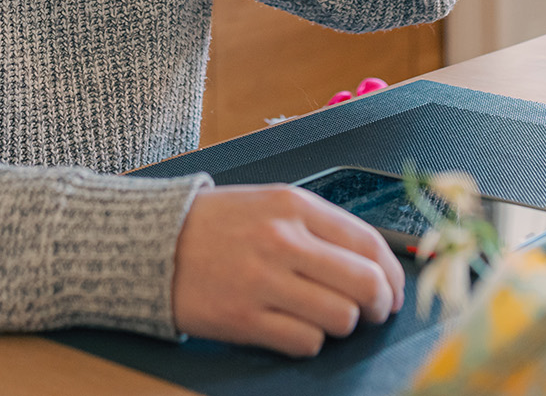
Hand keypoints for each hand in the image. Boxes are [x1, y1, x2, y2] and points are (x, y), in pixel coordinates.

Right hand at [171, 184, 405, 355]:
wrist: (151, 243)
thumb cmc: (217, 225)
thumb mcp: (271, 204)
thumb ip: (320, 226)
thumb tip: (373, 262)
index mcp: (295, 206)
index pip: (369, 243)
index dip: (393, 273)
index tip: (394, 289)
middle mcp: (284, 241)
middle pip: (365, 283)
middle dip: (380, 305)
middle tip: (375, 312)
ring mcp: (264, 281)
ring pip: (341, 317)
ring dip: (343, 325)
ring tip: (329, 319)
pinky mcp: (244, 319)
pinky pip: (305, 342)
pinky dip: (310, 342)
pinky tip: (296, 329)